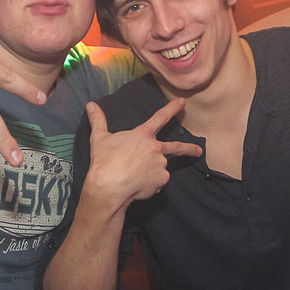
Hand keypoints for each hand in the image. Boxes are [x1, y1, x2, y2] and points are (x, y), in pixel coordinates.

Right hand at [84, 98, 202, 206]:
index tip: (183, 103)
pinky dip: (150, 185)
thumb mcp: (99, 138)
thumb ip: (98, 120)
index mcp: (143, 135)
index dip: (172, 108)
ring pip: (159, 168)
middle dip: (189, 149)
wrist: (109, 186)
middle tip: (198, 151)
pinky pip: (157, 182)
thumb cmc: (104, 161)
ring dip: (151, 172)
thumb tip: (90, 105)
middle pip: (177, 147)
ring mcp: (160, 165)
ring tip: (134, 176)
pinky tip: (137, 185)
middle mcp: (156, 148)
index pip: (161, 117)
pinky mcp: (161, 181)